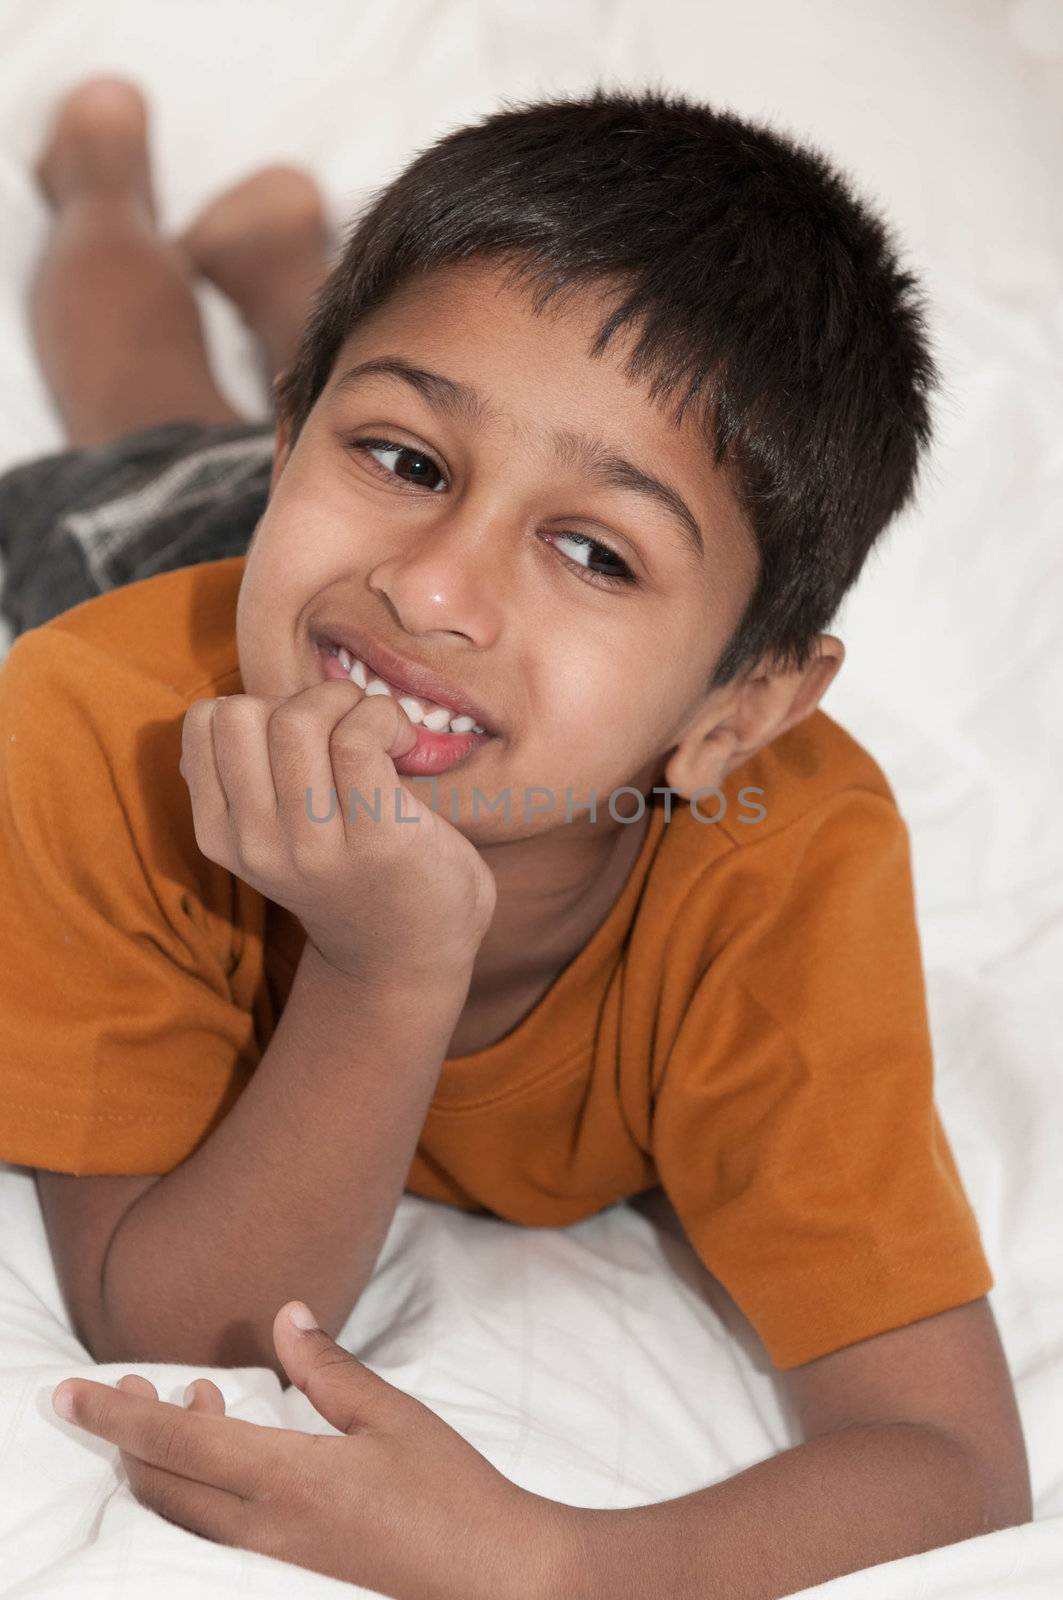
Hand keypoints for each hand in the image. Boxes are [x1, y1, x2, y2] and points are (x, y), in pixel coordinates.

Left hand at [51, 1302, 569, 1599]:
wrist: (495, 1577)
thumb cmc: (452, 1492)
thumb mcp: (393, 1417)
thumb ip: (330, 1369)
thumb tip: (285, 1316)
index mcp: (287, 1481)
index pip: (175, 1444)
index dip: (114, 1417)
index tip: (67, 1393)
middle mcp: (267, 1526)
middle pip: (164, 1484)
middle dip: (127, 1435)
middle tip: (124, 1385)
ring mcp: (279, 1554)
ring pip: (187, 1509)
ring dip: (166, 1457)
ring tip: (192, 1397)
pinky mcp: (296, 1565)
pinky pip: (219, 1524)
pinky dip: (200, 1481)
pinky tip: (233, 1447)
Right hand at [179, 681, 496, 985]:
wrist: (407, 954)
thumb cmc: (348, 874)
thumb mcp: (270, 836)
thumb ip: (242, 784)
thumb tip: (224, 712)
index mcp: (220, 833)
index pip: (204, 721)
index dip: (259, 704)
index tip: (307, 735)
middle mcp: (255, 843)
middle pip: (244, 713)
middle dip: (301, 699)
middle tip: (347, 730)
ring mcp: (313, 846)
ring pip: (299, 720)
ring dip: (350, 704)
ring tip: (381, 736)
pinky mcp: (375, 840)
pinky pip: (358, 740)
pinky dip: (383, 719)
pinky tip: (404, 747)